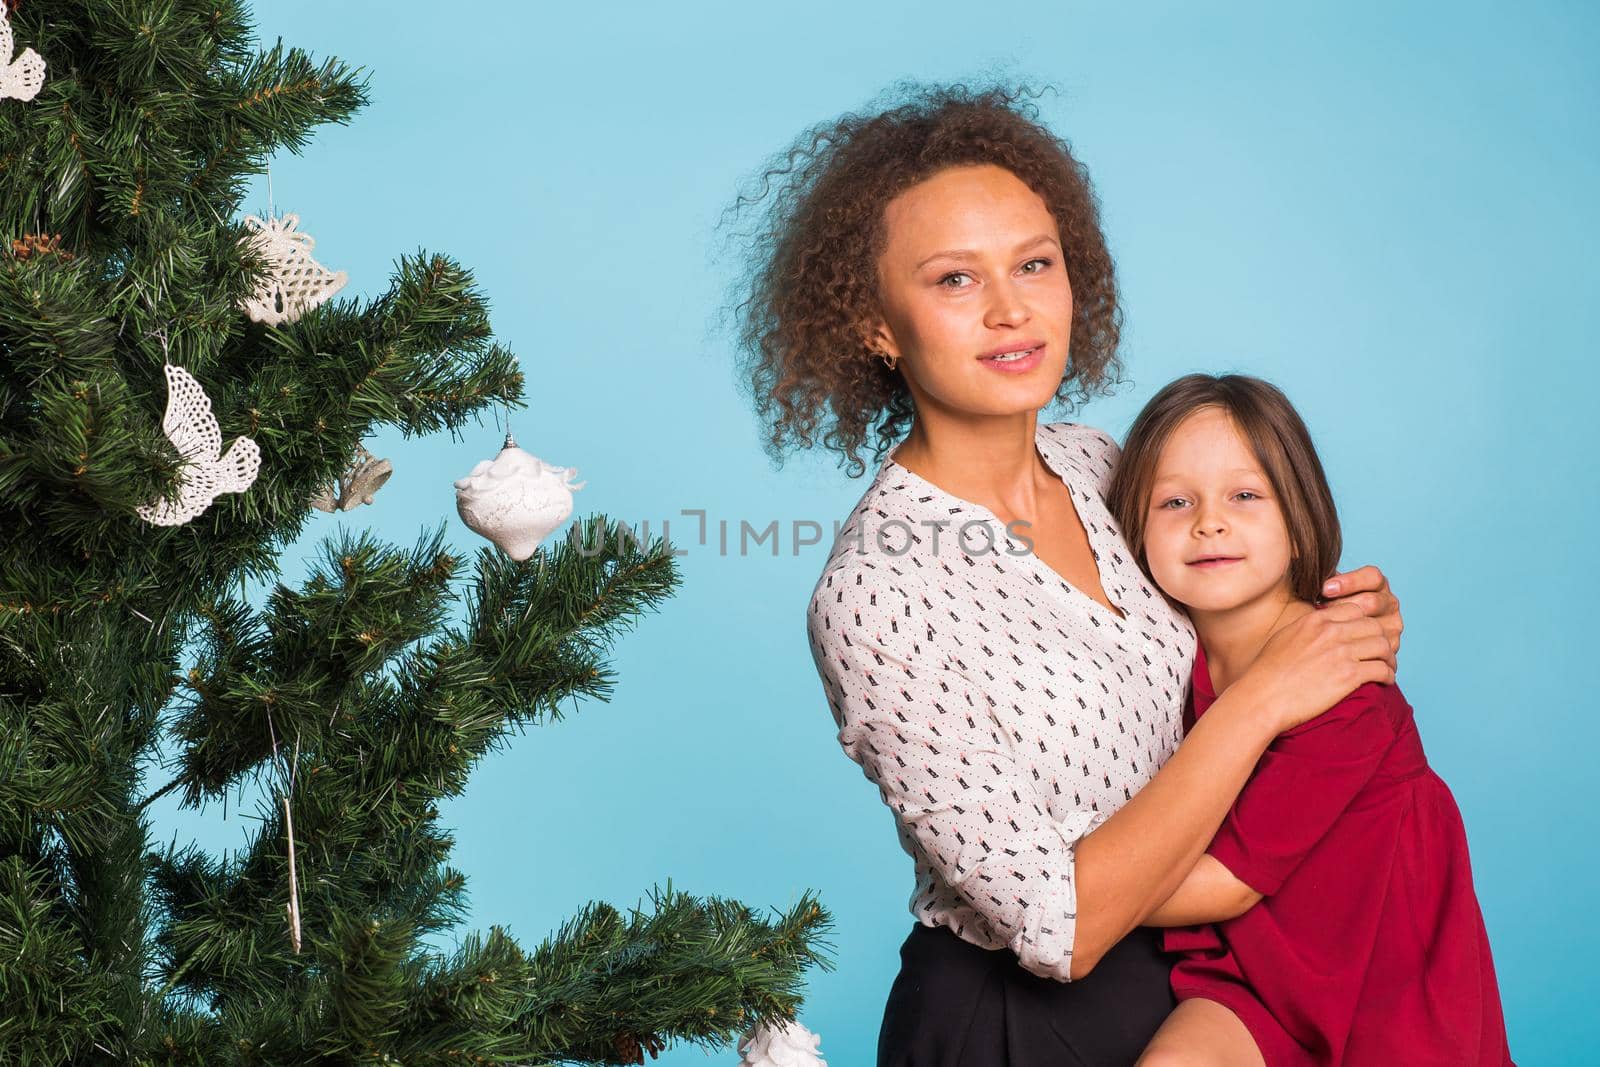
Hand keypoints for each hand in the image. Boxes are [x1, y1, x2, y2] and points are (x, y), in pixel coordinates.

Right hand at [1237, 600, 1395, 733]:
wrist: (1263, 698)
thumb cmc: (1267, 673)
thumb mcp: (1284, 638)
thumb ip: (1306, 629)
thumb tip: (1317, 629)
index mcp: (1315, 620)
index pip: (1354, 610)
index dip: (1365, 623)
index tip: (1365, 637)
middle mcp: (1331, 632)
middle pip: (1373, 626)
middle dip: (1382, 639)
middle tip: (1383, 654)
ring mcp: (1341, 653)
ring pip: (1383, 646)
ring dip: (1389, 657)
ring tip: (1387, 667)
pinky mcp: (1349, 676)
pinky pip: (1382, 669)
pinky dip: (1388, 675)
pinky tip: (1385, 681)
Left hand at [1321, 564, 1401, 666]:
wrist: (1323, 646)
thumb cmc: (1320, 613)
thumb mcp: (1321, 591)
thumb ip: (1317, 574)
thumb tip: (1295, 555)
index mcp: (1376, 585)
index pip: (1373, 577)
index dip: (1350, 581)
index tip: (1324, 589)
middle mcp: (1388, 603)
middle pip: (1373, 601)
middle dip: (1344, 606)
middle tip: (1320, 612)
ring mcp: (1391, 626)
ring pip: (1373, 624)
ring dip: (1347, 627)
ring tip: (1326, 629)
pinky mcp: (1391, 647)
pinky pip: (1375, 646)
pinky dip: (1355, 645)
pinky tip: (1337, 645)